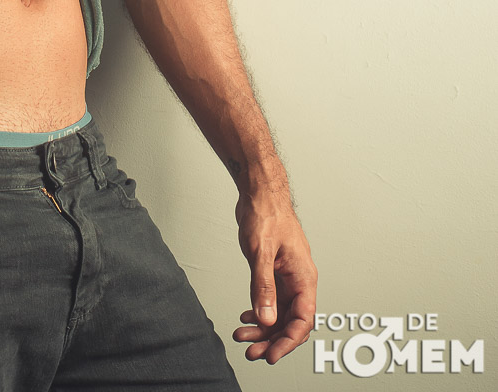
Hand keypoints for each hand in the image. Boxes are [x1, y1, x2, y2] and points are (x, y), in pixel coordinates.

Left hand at [232, 192, 316, 363]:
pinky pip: (271, 300)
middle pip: (290, 321)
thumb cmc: (266, 213)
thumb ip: (264, 286)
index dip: (288, 341)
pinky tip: (246, 318)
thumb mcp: (261, 252)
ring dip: (262, 328)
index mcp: (303, 276)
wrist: (259, 191)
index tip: (271, 354)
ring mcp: (286, 276)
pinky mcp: (274, 270)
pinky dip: (259, 311)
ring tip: (243, 337)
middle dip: (271, 339)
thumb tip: (266, 318)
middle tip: (252, 352)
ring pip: (279, 312)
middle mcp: (298, 279)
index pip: (302, 320)